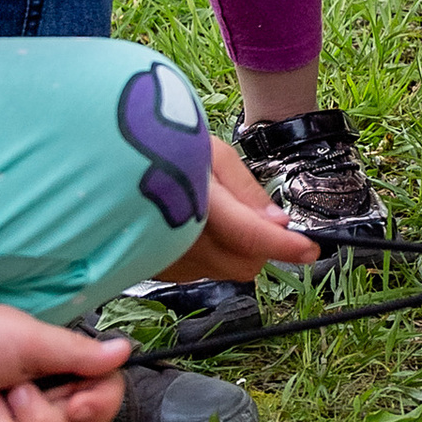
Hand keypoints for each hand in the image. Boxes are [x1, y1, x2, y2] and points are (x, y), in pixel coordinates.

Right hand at [151, 133, 321, 285]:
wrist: (110, 165)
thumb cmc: (163, 148)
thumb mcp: (210, 153)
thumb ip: (246, 191)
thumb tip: (279, 223)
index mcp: (196, 202)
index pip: (249, 235)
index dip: (285, 245)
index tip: (310, 249)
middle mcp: (178, 239)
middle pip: (244, 264)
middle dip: (261, 245)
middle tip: (253, 215)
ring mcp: (163, 260)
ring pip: (224, 271)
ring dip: (234, 251)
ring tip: (214, 213)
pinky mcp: (154, 270)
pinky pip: (199, 273)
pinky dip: (208, 255)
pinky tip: (193, 227)